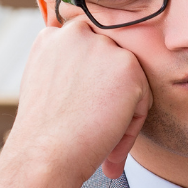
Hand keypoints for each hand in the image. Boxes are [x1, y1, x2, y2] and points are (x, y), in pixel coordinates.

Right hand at [0, 11, 149, 187]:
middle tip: (92, 129)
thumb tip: (92, 74)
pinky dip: (132, 124)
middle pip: (110, 66)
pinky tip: (109, 139)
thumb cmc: (43, 133)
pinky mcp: (128, 67)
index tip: (81, 113)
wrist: (44, 154)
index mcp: (53, 36)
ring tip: (101, 140)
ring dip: (122, 111)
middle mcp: (78, 33)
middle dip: (108, 97)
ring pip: (129, 82)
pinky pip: (143, 98)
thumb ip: (66, 68)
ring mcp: (104, 47)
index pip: (88, 54)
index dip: (89, 87)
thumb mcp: (44, 85)